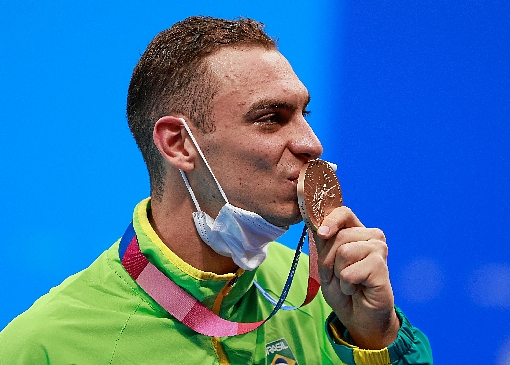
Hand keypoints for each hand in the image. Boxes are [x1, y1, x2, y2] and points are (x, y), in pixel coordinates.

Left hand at [314, 206, 399, 348]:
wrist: (359, 317)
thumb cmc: (344, 290)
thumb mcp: (326, 264)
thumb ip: (323, 242)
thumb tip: (316, 224)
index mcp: (357, 231)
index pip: (343, 213)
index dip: (330, 220)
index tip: (322, 234)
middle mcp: (371, 237)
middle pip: (339, 236)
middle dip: (328, 261)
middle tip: (337, 276)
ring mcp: (378, 250)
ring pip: (344, 252)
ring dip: (338, 274)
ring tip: (348, 282)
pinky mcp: (381, 266)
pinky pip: (350, 271)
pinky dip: (346, 284)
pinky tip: (356, 288)